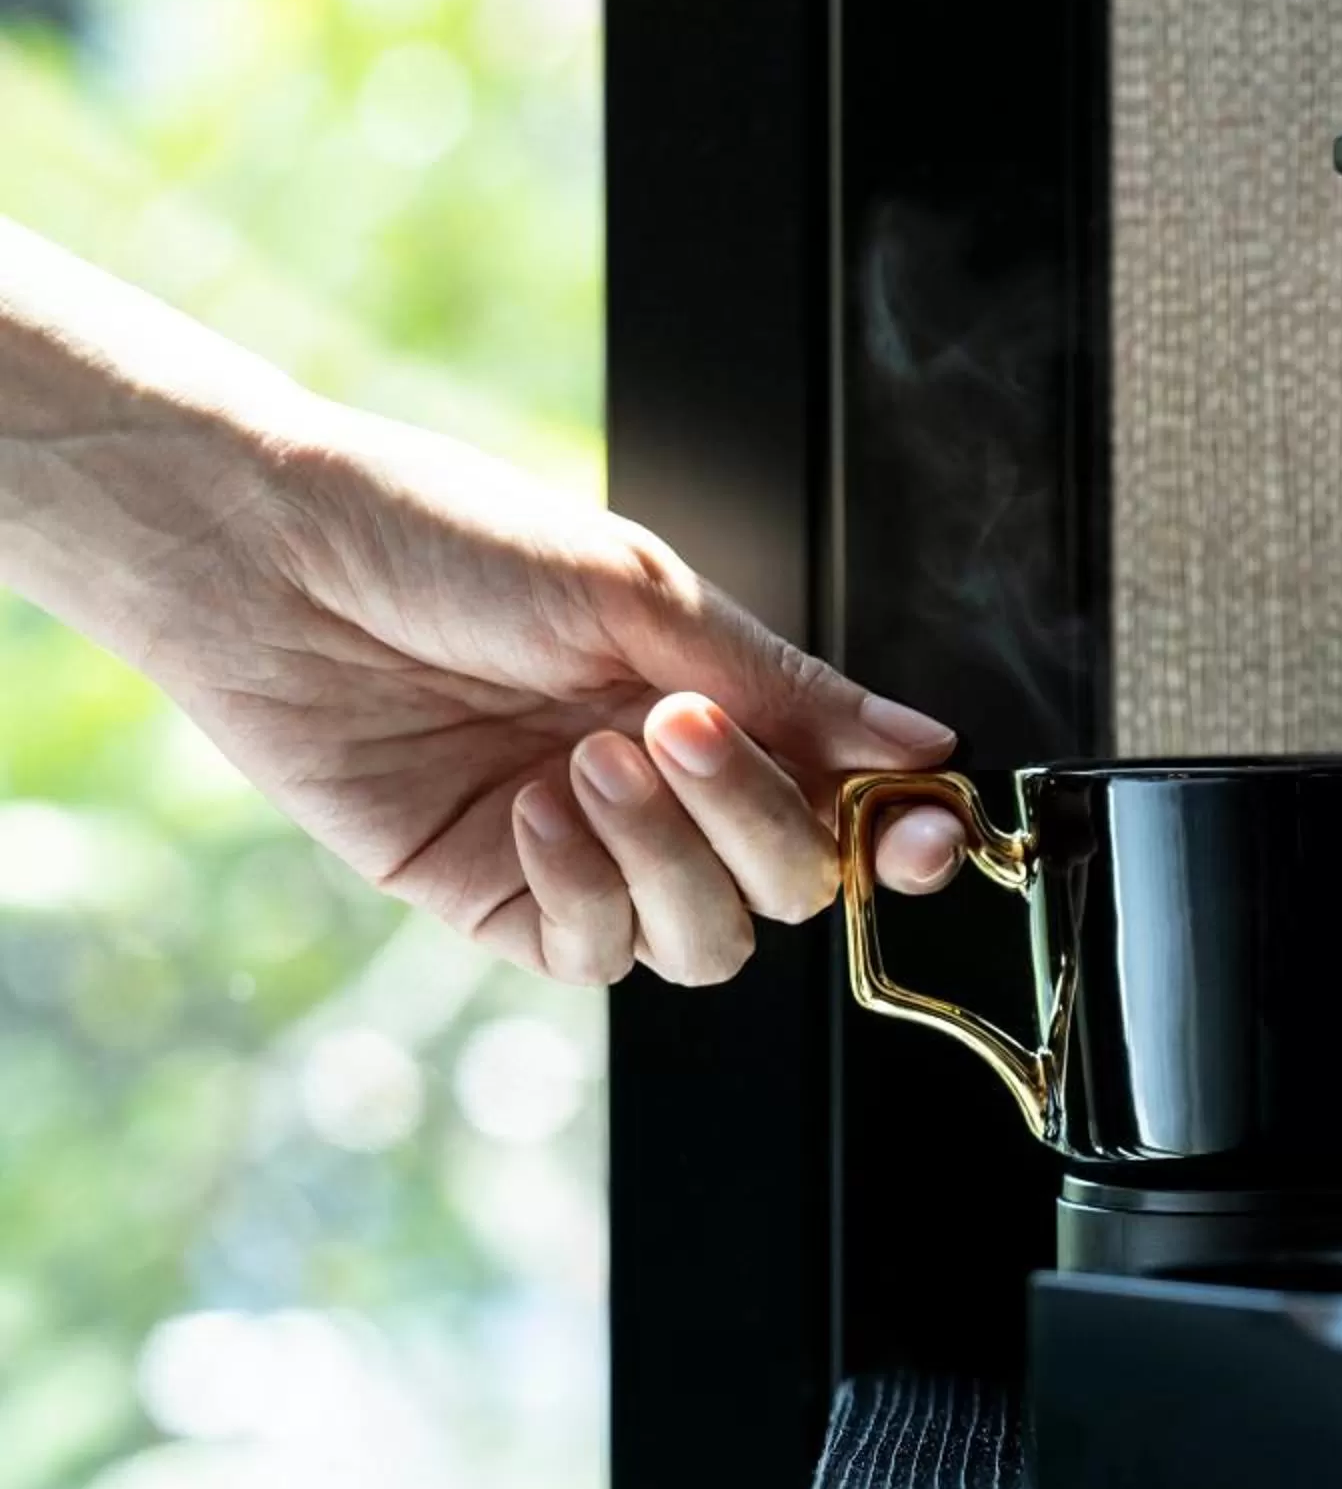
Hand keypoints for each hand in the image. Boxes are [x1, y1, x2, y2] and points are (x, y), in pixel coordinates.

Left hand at [137, 408, 973, 984]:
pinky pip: (595, 951)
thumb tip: (921, 745)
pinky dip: (582, 882)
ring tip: (587, 758)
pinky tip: (529, 802)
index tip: (925, 826)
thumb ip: (786, 686)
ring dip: (667, 855)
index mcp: (720, 703)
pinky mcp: (500, 903)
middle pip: (794, 883)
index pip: (851, 803)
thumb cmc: (441, 537)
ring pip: (711, 941)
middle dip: (757, 817)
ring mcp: (590, 856)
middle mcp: (669, 791)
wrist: (269, 558)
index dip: (904, 833)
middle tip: (675, 724)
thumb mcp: (639, 591)